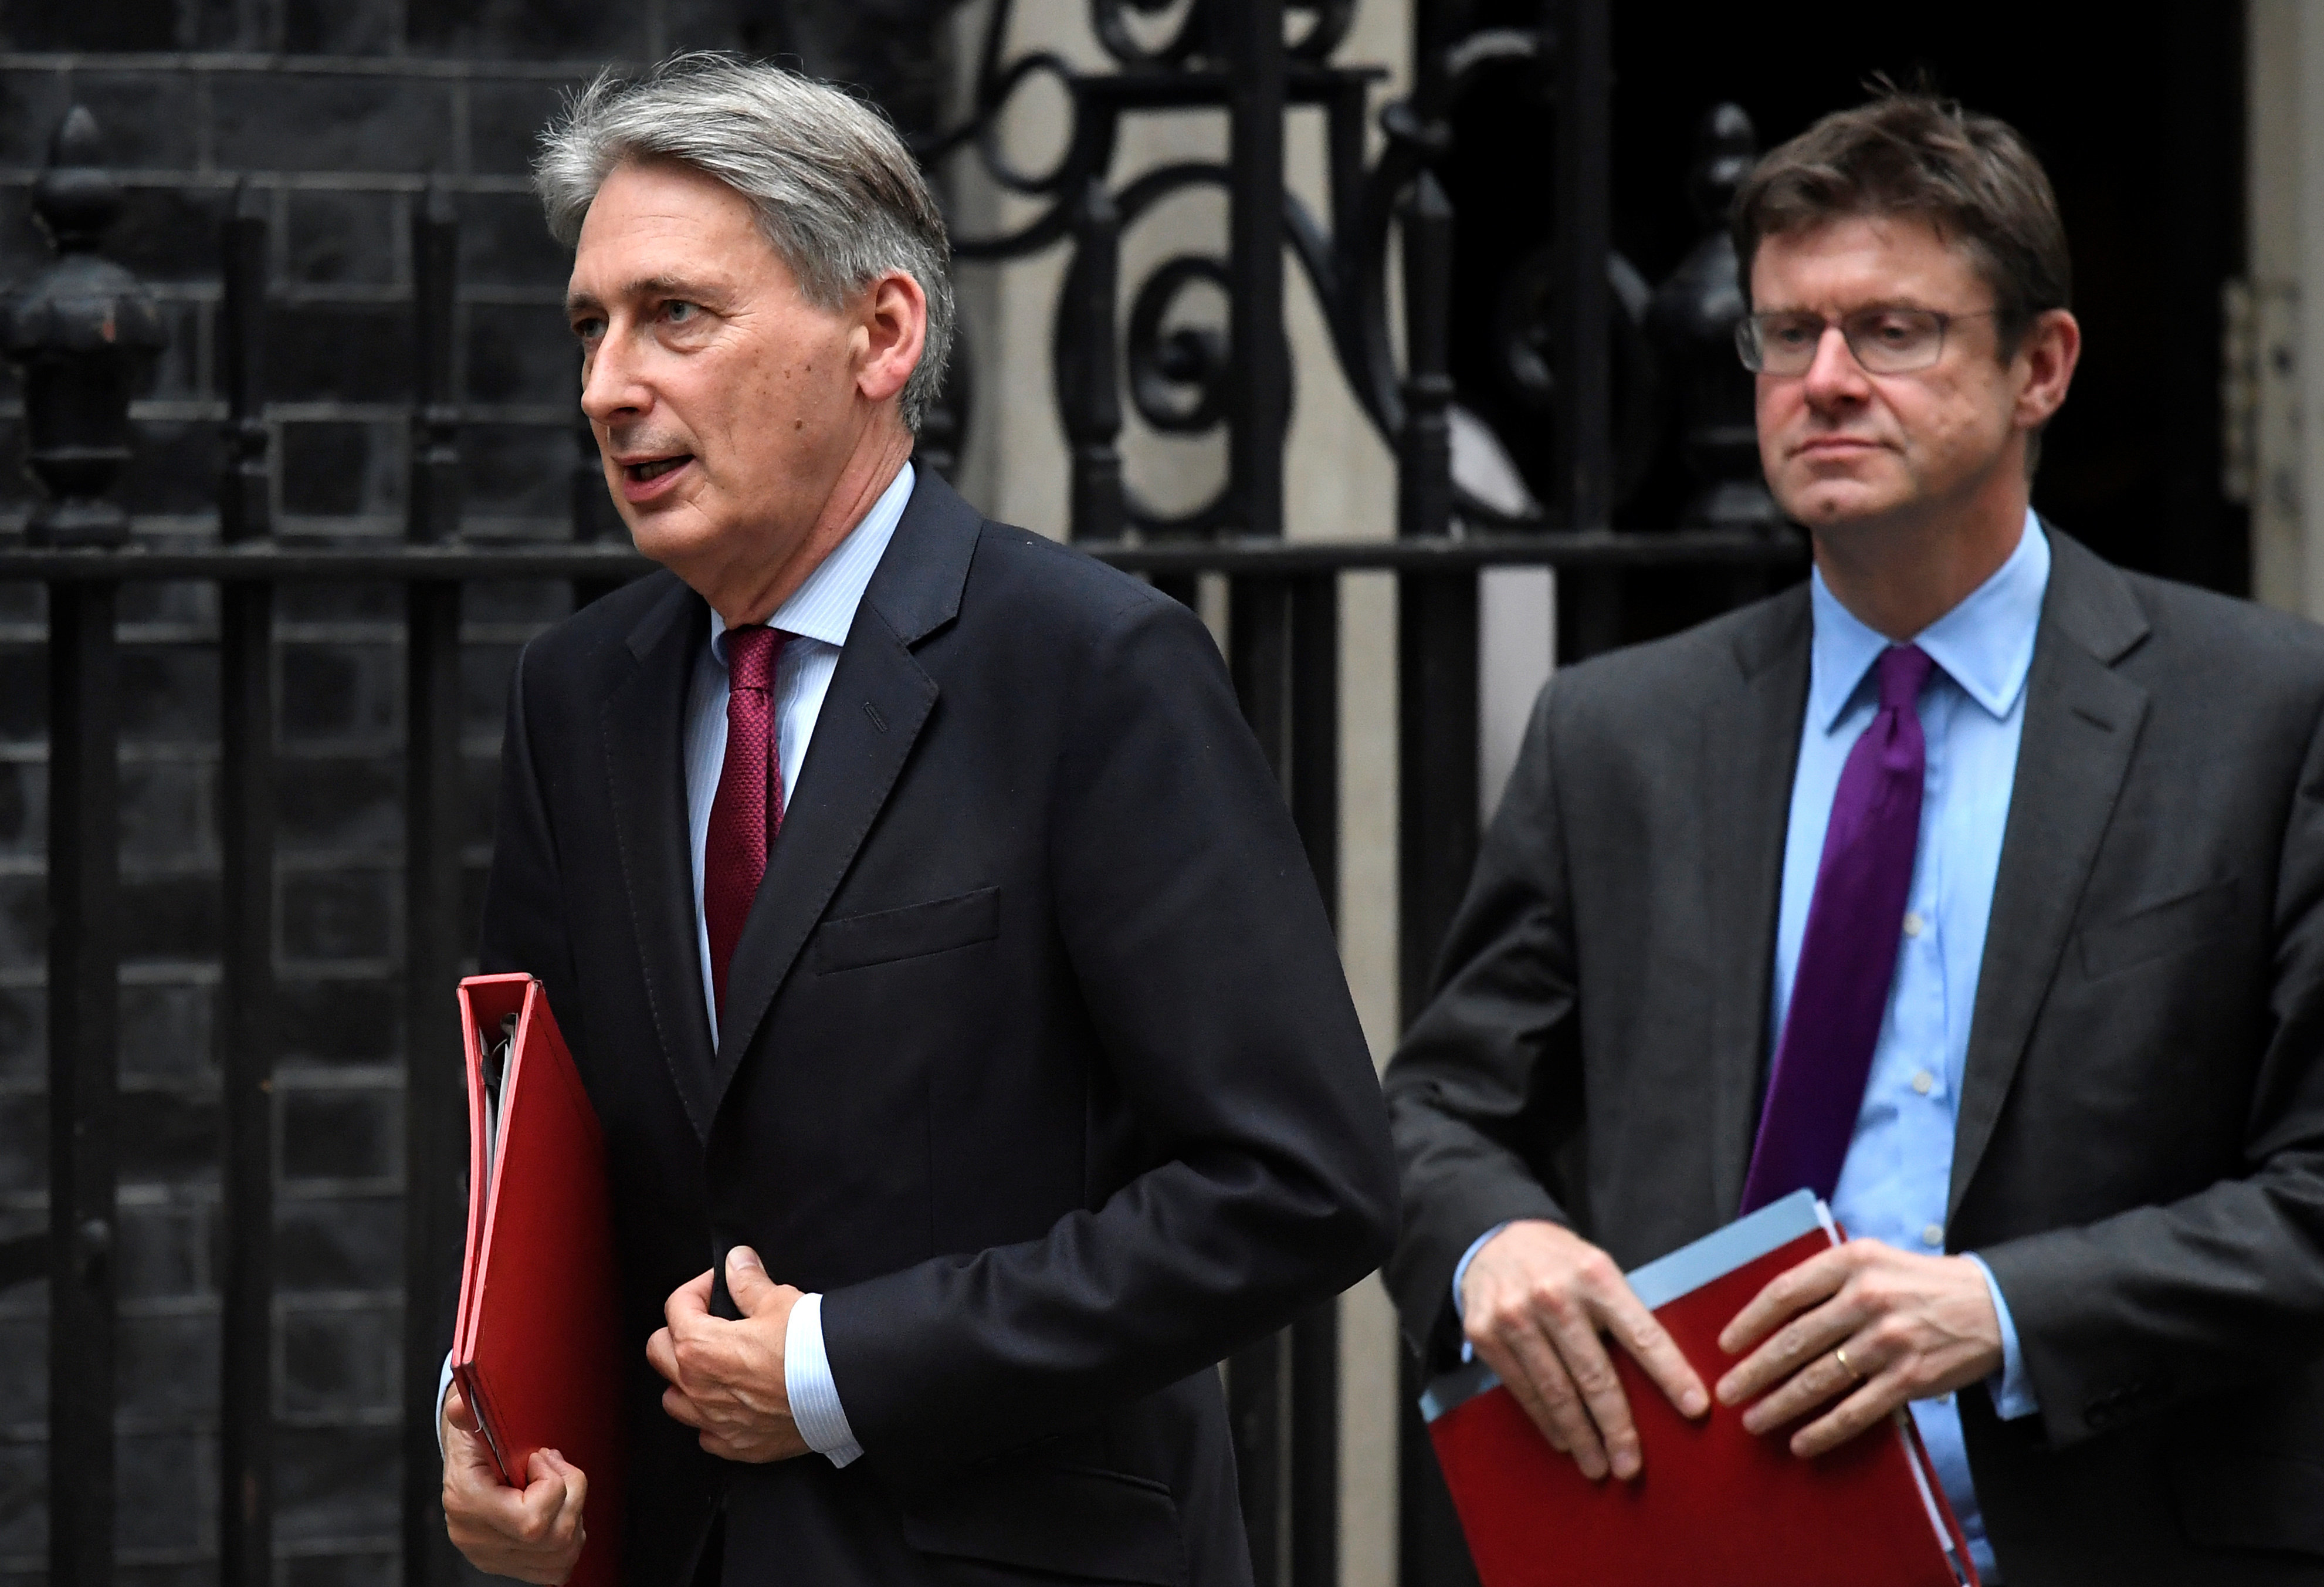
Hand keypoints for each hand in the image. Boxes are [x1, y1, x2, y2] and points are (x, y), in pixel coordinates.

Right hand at [440, 1382, 587, 1583]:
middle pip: (555, 1538)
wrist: (464, 1461)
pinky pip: (557, 1568)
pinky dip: (569, 1538)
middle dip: (572, 1495)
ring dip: (574, 1516)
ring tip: (560, 1487)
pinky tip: (559, 1510)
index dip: (552, 1486)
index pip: (532, 1521)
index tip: (542, 1458)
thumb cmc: (474, 1439)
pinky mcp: (508, 1565)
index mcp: (466, 1502)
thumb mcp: (472, 1418)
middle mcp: (476, 1538)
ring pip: (562, 1555)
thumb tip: (462, 1404)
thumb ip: (468, 1410)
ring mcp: (492, 1557)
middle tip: (557, 1467)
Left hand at [646, 1246, 809, 1461]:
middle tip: (711, 1321)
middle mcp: (697, 1388)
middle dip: (679, 1330)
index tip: (720, 1285)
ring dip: (688, 1379)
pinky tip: (736, 1402)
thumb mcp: (779, 1301)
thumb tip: (736, 1261)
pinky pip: (706, 1433)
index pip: (676, 1307)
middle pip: (659, 1352)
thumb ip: (748, 1281)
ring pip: (674, 1398)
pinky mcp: (735, 1445)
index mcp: (699, 1346)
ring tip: (717, 1365)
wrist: (841, 1393)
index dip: (698, 1288)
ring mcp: (714, 1421)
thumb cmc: (808, 1348)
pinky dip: (714, 1417)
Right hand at [1459, 1220, 1708, 1480]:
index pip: (1641, 1335)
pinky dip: (1546, 1421)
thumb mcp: (1598, 1271)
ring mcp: (1515, 1316)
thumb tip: (1663, 1379)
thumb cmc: (1560, 1264)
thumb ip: (1623, 1314)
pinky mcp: (1485, 1335)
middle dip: (1617, 1428)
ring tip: (1599, 1467)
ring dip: (1581, 1437)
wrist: (1493, 1239)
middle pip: (1595, 1376)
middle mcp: (1554, 1296)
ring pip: (1557, 1392)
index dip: (1671, 1374)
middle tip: (1631, 1467)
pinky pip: (1522, 1390)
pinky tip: (1563, 1440)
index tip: (1696, 1409)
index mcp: (1595, 1277)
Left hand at [1715, 1239, 2003, 1457]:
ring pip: (1819, 1379)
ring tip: (1753, 1421)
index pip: (1786, 1292)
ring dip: (1780, 1404)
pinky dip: (1824, 1430)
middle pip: (1795, 1340)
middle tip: (1727, 1393)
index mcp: (1851, 1262)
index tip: (1726, 1345)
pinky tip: (1801, 1442)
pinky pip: (1856, 1411)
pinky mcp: (1910, 1379)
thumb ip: (1827, 1278)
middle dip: (1755, 1371)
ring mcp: (1888, 1341)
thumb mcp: (1873, 1260)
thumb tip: (1772, 1312)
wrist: (1992, 1305)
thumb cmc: (1919, 1282)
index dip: (1750, 1321)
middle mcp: (1867, 1298)